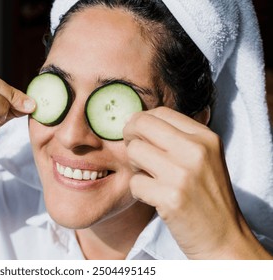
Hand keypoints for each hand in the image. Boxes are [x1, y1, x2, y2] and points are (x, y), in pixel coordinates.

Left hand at [124, 107, 263, 258]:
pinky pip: (135, 183)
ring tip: (150, 178)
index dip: (142, 120)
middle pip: (141, 124)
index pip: (160, 112)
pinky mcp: (170, 198)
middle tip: (136, 152)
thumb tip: (138, 120)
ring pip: (134, 152)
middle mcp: (195, 151)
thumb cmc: (208, 195)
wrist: (223, 237)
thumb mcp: (204, 157)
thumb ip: (178, 137)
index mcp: (205, 137)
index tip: (137, 134)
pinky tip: (154, 198)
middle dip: (130, 136)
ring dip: (135, 167)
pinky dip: (139, 192)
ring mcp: (183, 174)